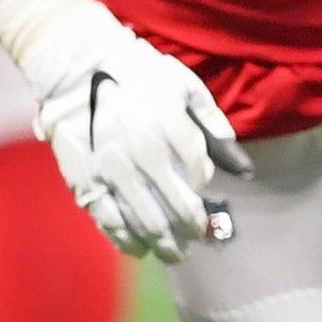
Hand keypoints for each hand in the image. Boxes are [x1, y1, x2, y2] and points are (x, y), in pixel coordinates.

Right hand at [0, 0, 250, 261]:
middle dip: (193, 228)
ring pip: (145, 220)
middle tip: (198, 237)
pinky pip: (108, 219)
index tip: (206, 196)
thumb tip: (245, 169)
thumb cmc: (139, 75)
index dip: (204, 190)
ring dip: (164, 243)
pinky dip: (124, 240)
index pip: (199, 174)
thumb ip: (214, 125)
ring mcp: (112, 169)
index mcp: (170, 127)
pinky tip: (138, 249)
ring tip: (175, 254)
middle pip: (177, 206)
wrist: (77, 67)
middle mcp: (142, 152)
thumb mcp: (185, 86)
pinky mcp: (85, 179)